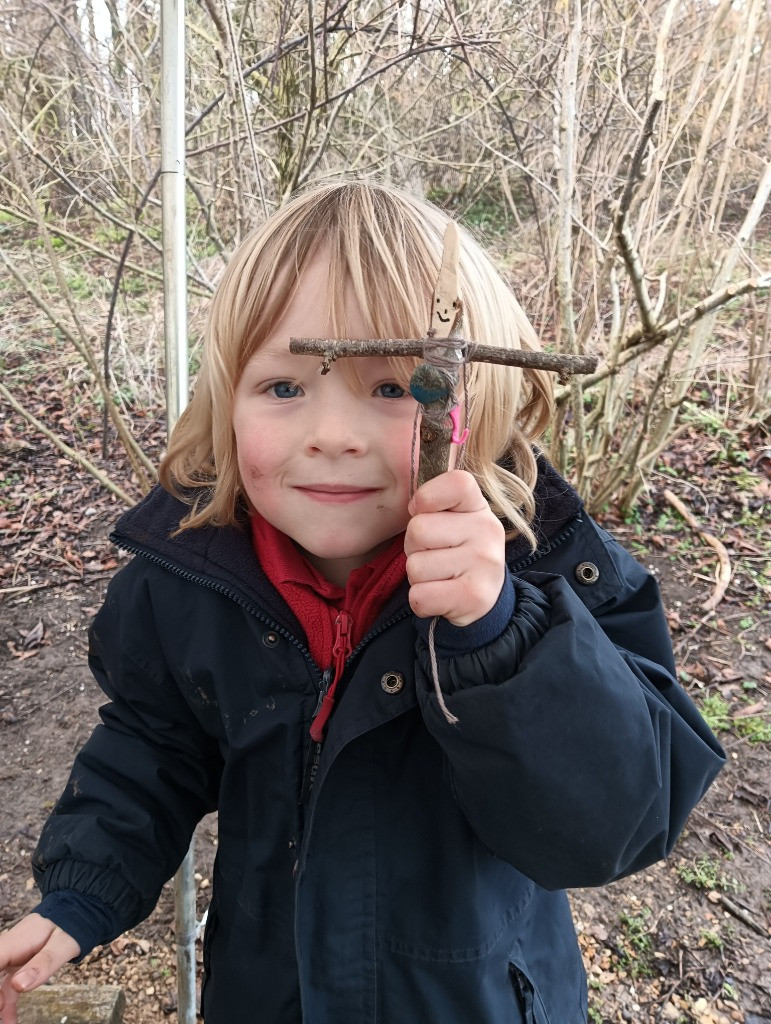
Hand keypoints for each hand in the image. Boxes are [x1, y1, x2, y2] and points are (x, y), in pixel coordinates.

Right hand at [0, 914, 79, 1023]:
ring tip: (6, 1022)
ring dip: (0, 1004)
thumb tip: (19, 985)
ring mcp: (12, 958)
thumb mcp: (63, 943)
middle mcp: (9, 949)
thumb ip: (44, 962)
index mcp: (16, 941)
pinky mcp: (19, 966)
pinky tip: (10, 1020)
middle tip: (3, 1012)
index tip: (0, 1004)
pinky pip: (8, 987)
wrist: (80, 910)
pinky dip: (8, 1004)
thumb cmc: (71, 923)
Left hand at [405, 470, 505, 626]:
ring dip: (418, 577)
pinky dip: (421, 600)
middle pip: (418, 529)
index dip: (426, 497)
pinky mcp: (474, 597)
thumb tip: (412, 505)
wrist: (487, 599)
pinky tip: (441, 596)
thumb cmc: (457, 552)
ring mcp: (483, 565)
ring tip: (440, 576)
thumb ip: (434, 505)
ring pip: (415, 567)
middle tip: (433, 555)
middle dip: (414, 547)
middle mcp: (487, 531)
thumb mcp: (454, 521)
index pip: (454, 483)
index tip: (425, 514)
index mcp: (479, 506)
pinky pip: (420, 596)